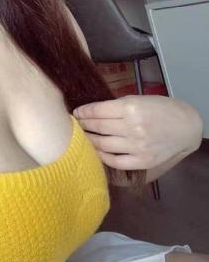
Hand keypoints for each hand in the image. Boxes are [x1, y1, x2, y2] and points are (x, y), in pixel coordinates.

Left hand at [73, 95, 202, 172]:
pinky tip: (97, 150)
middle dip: (83, 126)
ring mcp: (137, 147)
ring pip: (103, 145)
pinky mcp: (141, 161)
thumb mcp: (139, 100)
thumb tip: (91, 112)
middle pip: (98, 128)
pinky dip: (102, 156)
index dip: (84, 112)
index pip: (98, 111)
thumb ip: (116, 107)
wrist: (185, 127)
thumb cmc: (161, 109)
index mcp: (131, 108)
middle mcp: (132, 128)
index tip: (76, 113)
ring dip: (89, 141)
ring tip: (82, 137)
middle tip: (75, 125)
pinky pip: (115, 161)